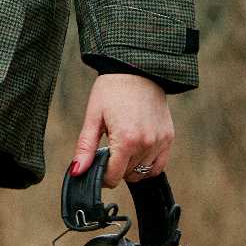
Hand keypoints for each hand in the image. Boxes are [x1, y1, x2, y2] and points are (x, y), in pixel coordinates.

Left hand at [69, 73, 173, 187]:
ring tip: (122, 145)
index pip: (114, 176)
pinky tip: (136, 151)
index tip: (97, 166)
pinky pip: (159, 166)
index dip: (102, 176)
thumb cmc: (111, 90)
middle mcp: (146, 143)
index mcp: (126, 140)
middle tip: (108, 148)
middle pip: (128, 175)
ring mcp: (160, 141)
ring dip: (130, 166)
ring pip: (143, 172)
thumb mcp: (93, 117)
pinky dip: (147, 165)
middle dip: (115, 167)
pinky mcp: (168, 138)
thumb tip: (76, 172)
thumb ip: (85, 148)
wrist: (136, 70)